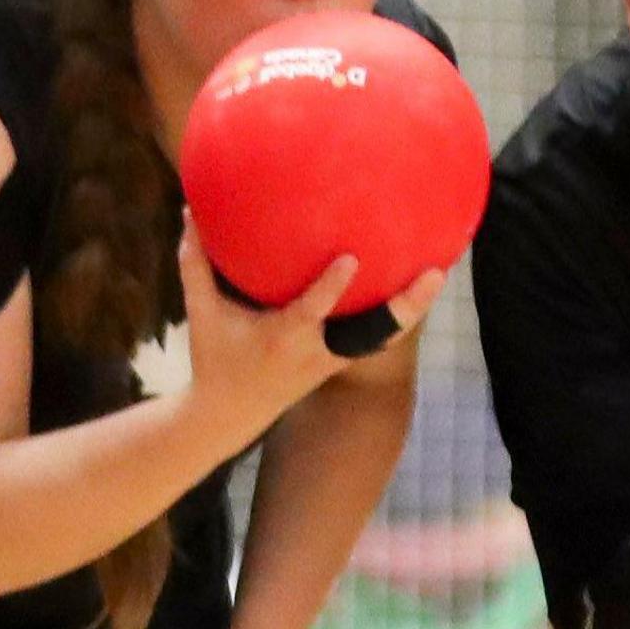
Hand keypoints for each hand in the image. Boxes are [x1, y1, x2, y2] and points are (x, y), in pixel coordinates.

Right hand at [177, 219, 441, 441]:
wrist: (228, 416)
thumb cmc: (213, 357)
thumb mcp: (200, 312)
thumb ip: (196, 264)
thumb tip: (191, 212)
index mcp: (282, 337)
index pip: (312, 311)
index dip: (332, 287)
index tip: (353, 259)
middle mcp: (315, 352)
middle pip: (372, 333)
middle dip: (405, 308)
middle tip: (436, 273)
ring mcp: (331, 362)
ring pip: (382, 338)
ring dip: (411, 311)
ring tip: (438, 274)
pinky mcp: (338, 365)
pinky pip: (374, 340)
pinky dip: (396, 318)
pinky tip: (413, 288)